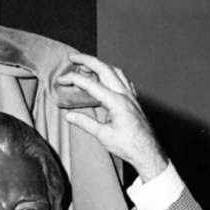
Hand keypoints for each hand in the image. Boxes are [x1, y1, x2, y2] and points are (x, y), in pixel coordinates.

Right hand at [58, 53, 167, 181]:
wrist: (148, 153)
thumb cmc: (129, 146)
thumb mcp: (103, 136)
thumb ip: (85, 123)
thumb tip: (69, 116)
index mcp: (116, 102)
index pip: (91, 84)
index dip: (73, 79)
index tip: (61, 80)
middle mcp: (125, 95)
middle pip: (104, 68)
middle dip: (86, 60)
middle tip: (72, 57)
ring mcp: (131, 96)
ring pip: (115, 71)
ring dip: (100, 64)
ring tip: (86, 65)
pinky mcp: (134, 101)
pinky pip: (123, 80)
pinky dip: (112, 73)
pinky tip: (107, 77)